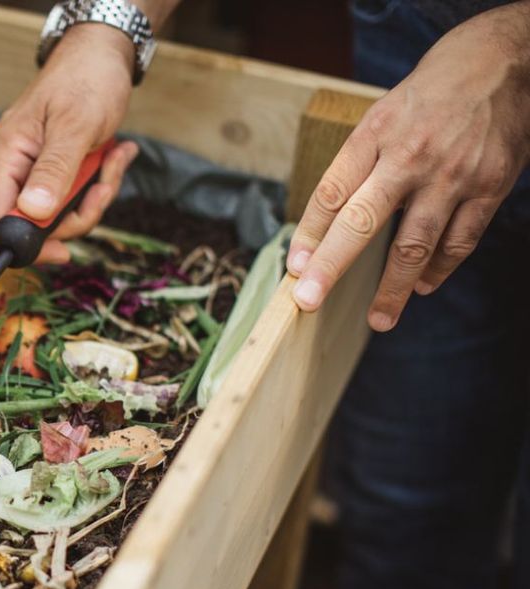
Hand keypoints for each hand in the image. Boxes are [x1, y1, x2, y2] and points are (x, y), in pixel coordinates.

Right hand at [0, 23, 140, 263]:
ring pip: (59, 217)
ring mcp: (35, 173)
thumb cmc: (86, 80)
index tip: (63, 249)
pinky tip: (117, 154)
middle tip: (103, 190)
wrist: (103, 55)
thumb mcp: (75, 126)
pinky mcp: (57, 173)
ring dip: (94, 198)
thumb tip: (33, 214)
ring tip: (115, 160)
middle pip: (32, 227)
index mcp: (4, 158)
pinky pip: (74, 199)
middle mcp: (13, 170)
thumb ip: (54, 170)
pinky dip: (100, 185)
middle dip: (75, 217)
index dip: (24, 244)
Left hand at [287, 2, 529, 330]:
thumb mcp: (380, 116)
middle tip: (309, 300)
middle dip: (332, 265)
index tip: (294, 270)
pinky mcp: (490, 186)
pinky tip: (423, 286)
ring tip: (378, 320)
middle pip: (361, 221)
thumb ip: (356, 167)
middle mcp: (410, 156)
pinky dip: (439, 269)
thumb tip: (325, 226)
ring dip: (394, 288)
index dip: (309, 234)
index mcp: (374, 135)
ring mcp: (452, 174)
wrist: (500, 62)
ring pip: (415, 244)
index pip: (330, 192)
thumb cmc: (428, 96)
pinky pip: (459, 241)